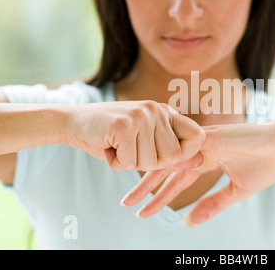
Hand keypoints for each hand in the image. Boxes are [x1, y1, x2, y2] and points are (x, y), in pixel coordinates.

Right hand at [63, 101, 205, 170]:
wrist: (73, 122)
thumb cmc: (112, 136)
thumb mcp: (144, 143)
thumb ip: (172, 151)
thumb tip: (201, 161)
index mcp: (165, 112)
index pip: (197, 135)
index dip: (188, 153)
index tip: (167, 157)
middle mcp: (156, 110)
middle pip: (173, 156)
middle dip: (150, 163)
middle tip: (131, 151)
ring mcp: (141, 116)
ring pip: (150, 162)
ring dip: (130, 163)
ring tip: (117, 146)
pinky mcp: (124, 125)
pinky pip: (130, 162)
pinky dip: (116, 162)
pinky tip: (107, 145)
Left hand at [120, 120, 274, 225]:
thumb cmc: (267, 164)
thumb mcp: (236, 191)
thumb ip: (212, 204)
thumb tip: (188, 222)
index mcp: (206, 158)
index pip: (177, 179)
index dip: (160, 195)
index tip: (143, 211)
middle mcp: (200, 148)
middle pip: (166, 169)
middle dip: (146, 188)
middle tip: (126, 204)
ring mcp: (203, 141)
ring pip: (169, 160)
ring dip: (149, 179)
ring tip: (131, 199)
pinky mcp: (210, 137)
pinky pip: (184, 150)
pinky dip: (166, 162)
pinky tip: (148, 175)